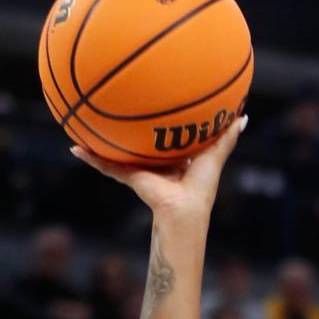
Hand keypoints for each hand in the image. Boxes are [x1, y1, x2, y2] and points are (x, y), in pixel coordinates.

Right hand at [70, 114, 246, 218]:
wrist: (182, 212)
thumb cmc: (201, 187)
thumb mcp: (214, 156)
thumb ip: (226, 137)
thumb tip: (243, 116)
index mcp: (178, 161)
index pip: (169, 139)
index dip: (163, 125)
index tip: (156, 106)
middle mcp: (158, 165)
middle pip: (140, 144)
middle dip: (129, 130)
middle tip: (117, 106)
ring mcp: (142, 171)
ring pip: (119, 153)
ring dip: (102, 142)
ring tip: (84, 124)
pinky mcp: (130, 177)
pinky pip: (107, 166)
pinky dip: (92, 158)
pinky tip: (75, 147)